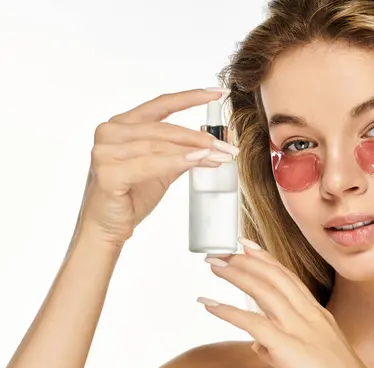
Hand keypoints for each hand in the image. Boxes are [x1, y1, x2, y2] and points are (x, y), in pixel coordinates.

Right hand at [78, 88, 238, 246]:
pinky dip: (176, 161)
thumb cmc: (131, 196)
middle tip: (227, 145)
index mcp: (123, 125)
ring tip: (219, 155)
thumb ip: (182, 153)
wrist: (107, 227)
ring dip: (193, 150)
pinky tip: (197, 160)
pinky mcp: (107, 173)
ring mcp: (105, 151)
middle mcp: (111, 132)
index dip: (191, 97)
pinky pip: (150, 164)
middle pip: (164, 127)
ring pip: (159, 145)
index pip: (161, 104)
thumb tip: (214, 147)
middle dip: (199, 136)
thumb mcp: (162, 169)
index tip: (219, 93)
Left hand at [199, 238, 373, 367]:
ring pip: (265, 291)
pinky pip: (254, 324)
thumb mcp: (315, 354)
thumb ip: (286, 344)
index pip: (288, 278)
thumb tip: (259, 344)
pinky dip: (229, 311)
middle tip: (222, 251)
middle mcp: (309, 315)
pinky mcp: (290, 348)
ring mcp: (300, 329)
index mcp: (317, 315)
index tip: (248, 246)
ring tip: (214, 266)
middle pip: (274, 277)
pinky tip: (210, 305)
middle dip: (246, 260)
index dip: (267, 259)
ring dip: (236, 275)